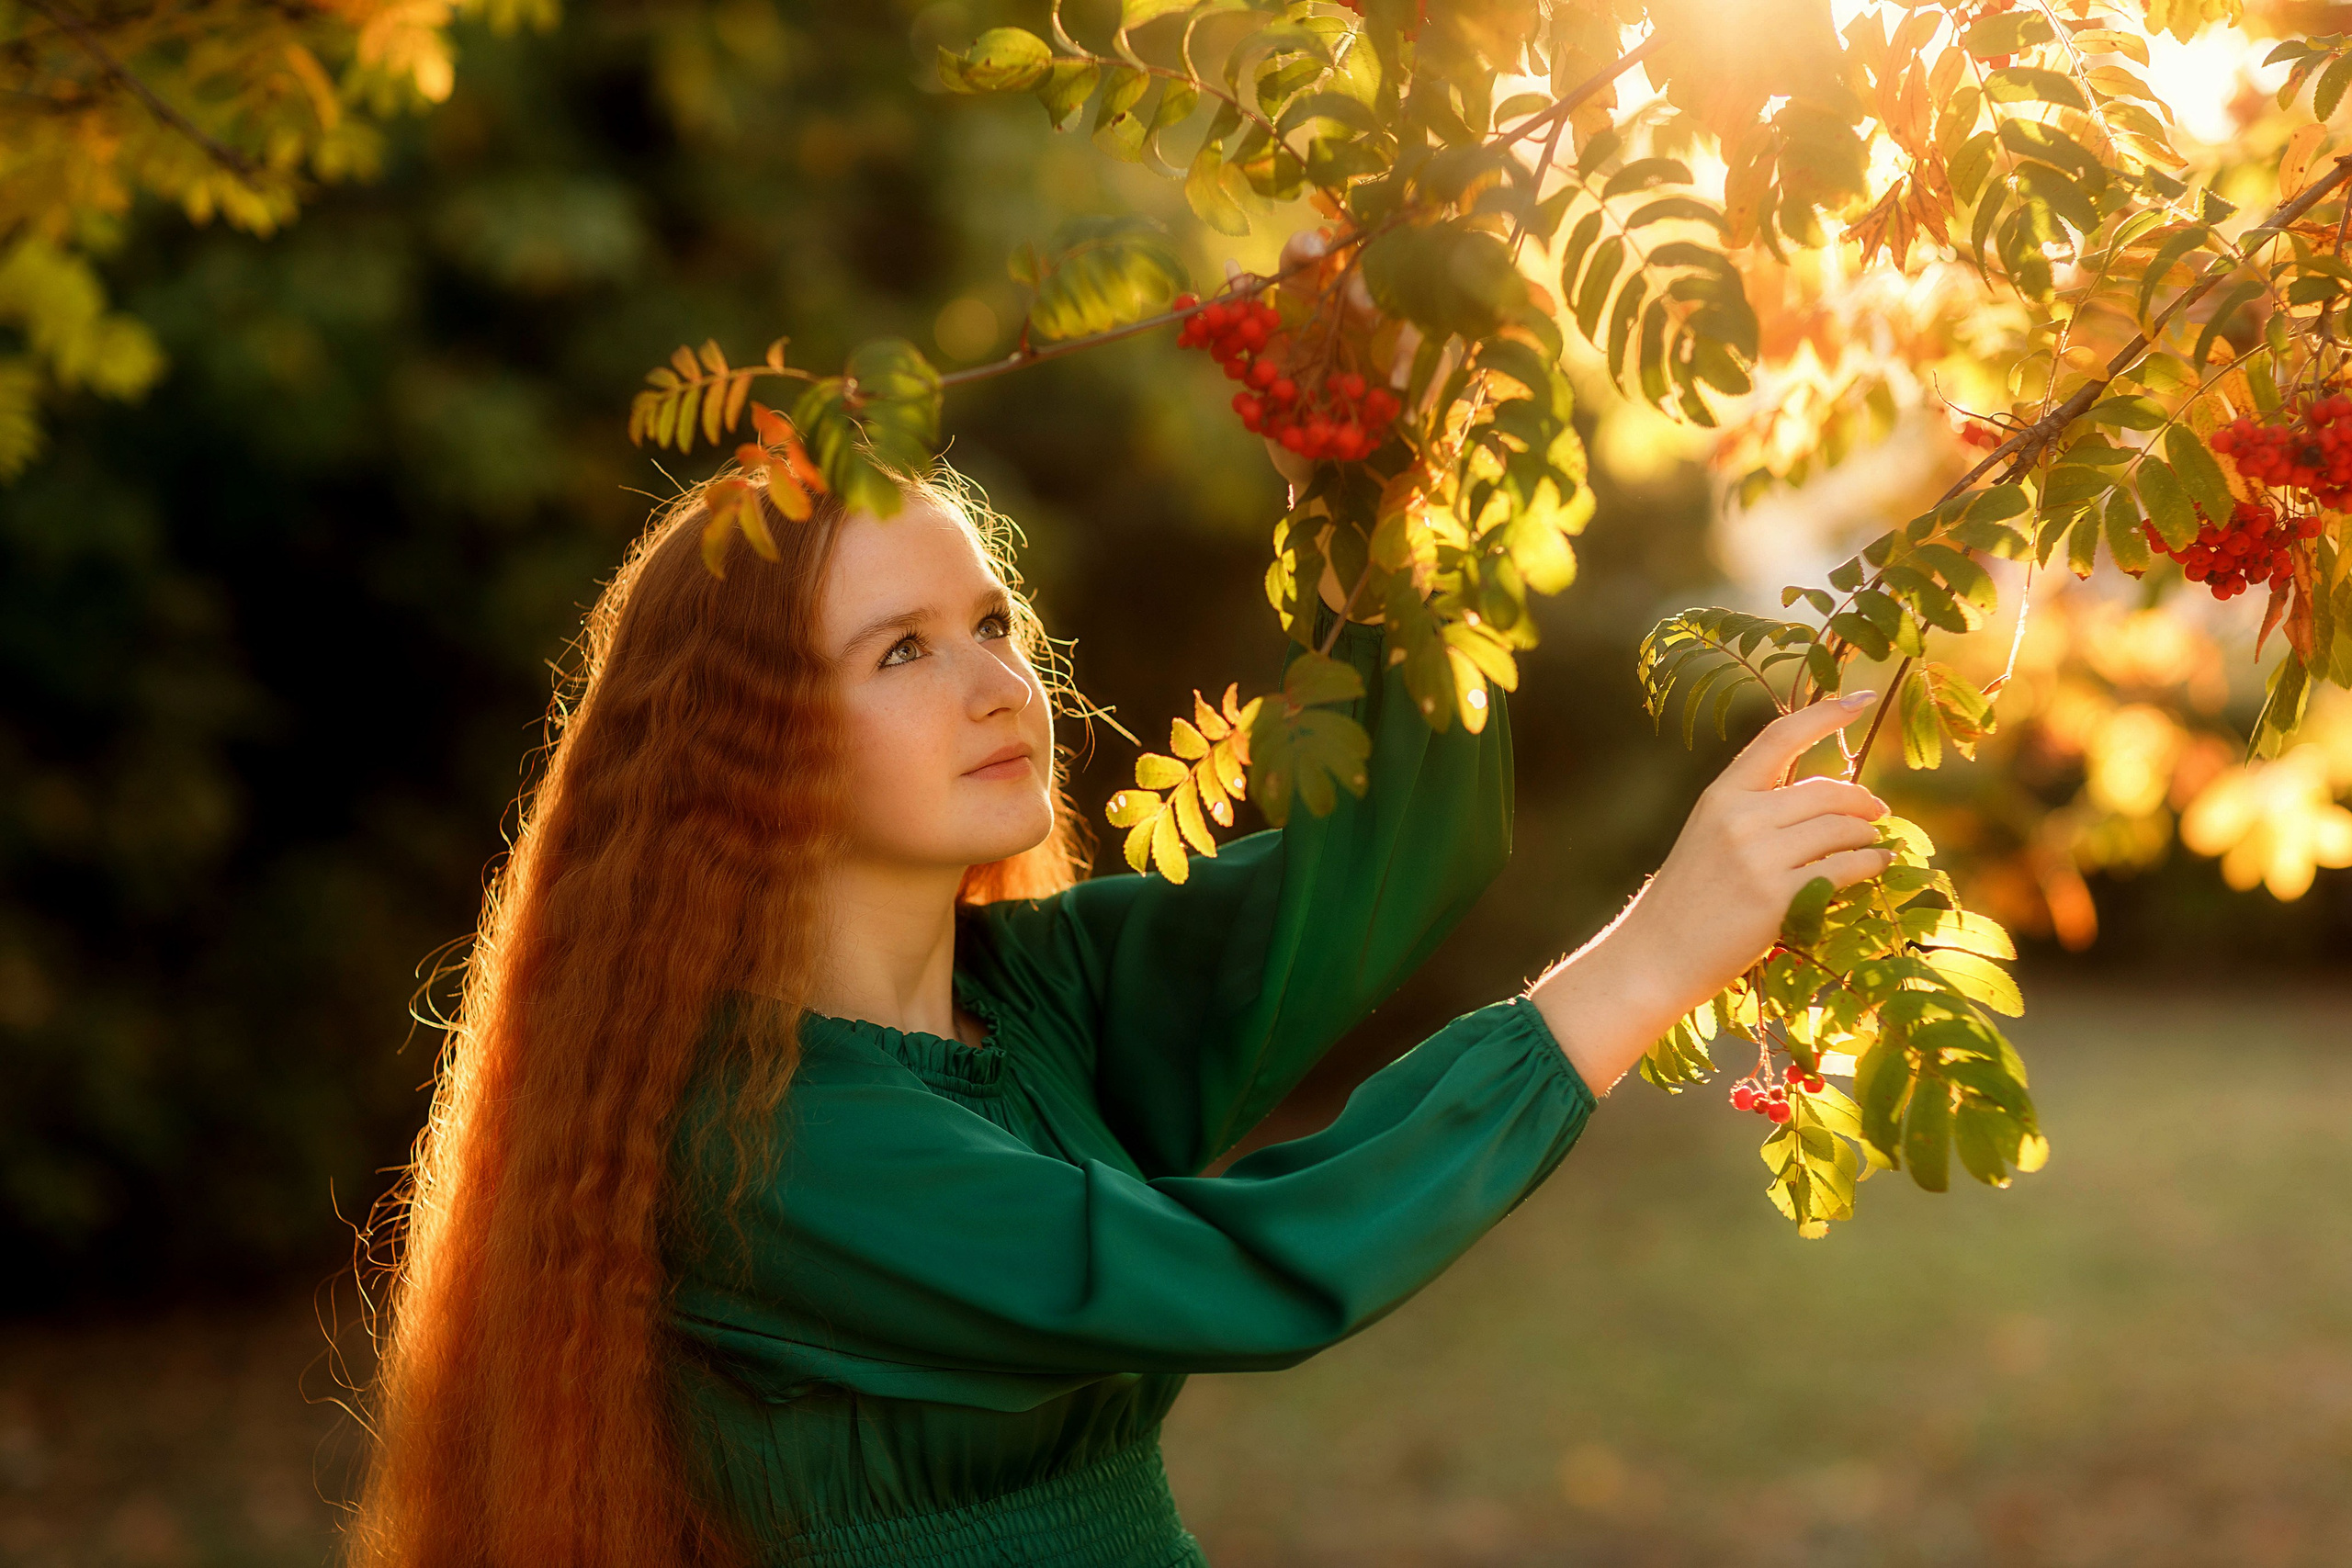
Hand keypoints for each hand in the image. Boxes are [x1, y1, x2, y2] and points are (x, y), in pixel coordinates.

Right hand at [1528, 692, 1895, 1094]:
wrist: (1654, 956)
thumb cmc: (1686, 901)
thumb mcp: (1709, 838)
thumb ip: (1756, 813)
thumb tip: (1825, 802)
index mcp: (1721, 794)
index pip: (1779, 738)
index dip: (1825, 714)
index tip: (1860, 698)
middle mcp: (1740, 817)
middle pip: (1826, 791)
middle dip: (1862, 800)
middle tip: (1879, 811)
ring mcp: (1758, 856)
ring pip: (1840, 829)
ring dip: (1868, 835)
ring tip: (1876, 845)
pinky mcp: (1777, 896)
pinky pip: (1844, 868)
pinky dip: (1870, 863)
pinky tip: (1877, 865)